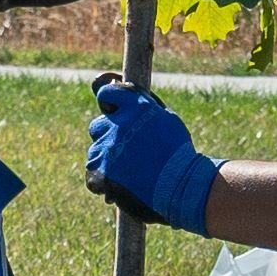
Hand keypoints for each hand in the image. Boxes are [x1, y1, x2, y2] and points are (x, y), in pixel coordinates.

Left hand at [83, 77, 221, 229]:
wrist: (184, 186)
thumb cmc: (179, 153)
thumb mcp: (167, 119)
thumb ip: (142, 106)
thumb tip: (121, 89)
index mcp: (137, 106)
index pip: (107, 93)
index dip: (109, 102)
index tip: (112, 110)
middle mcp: (119, 124)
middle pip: (98, 126)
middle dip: (108, 135)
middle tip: (127, 149)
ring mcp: (108, 149)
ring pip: (95, 151)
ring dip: (107, 159)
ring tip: (129, 170)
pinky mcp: (102, 173)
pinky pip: (92, 176)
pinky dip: (103, 181)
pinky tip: (120, 183)